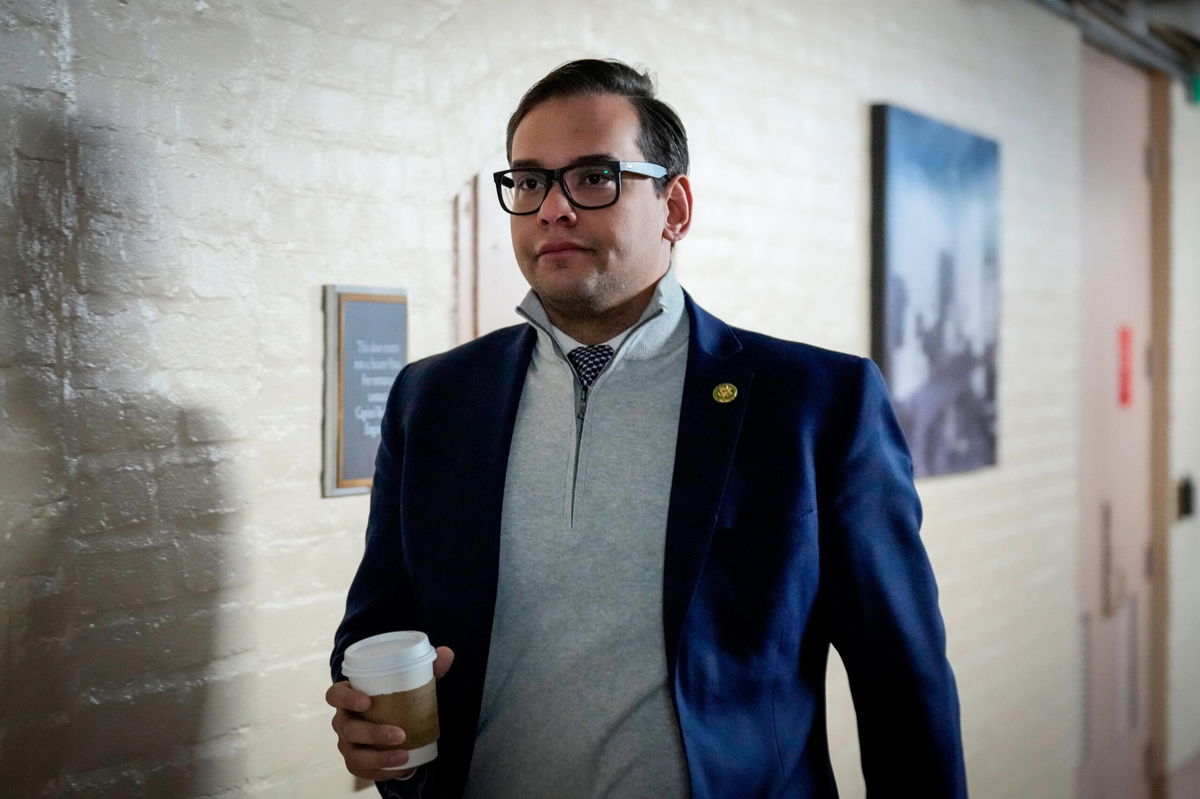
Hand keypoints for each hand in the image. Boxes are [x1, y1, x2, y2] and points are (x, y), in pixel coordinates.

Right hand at [327, 645, 454, 780]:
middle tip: (400, 734)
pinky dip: (382, 770)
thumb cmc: (397, 698)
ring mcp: (347, 743)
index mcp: (349, 695)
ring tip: (404, 755)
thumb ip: (428, 668)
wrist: (395, 723)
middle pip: (348, 728)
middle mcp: (343, 721)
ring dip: (378, 757)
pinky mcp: (356, 762)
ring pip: (354, 753)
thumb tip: (446, 653)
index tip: (367, 702)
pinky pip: (363, 770)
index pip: (335, 695)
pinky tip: (401, 767)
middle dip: (373, 733)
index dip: (345, 698)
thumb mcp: (410, 682)